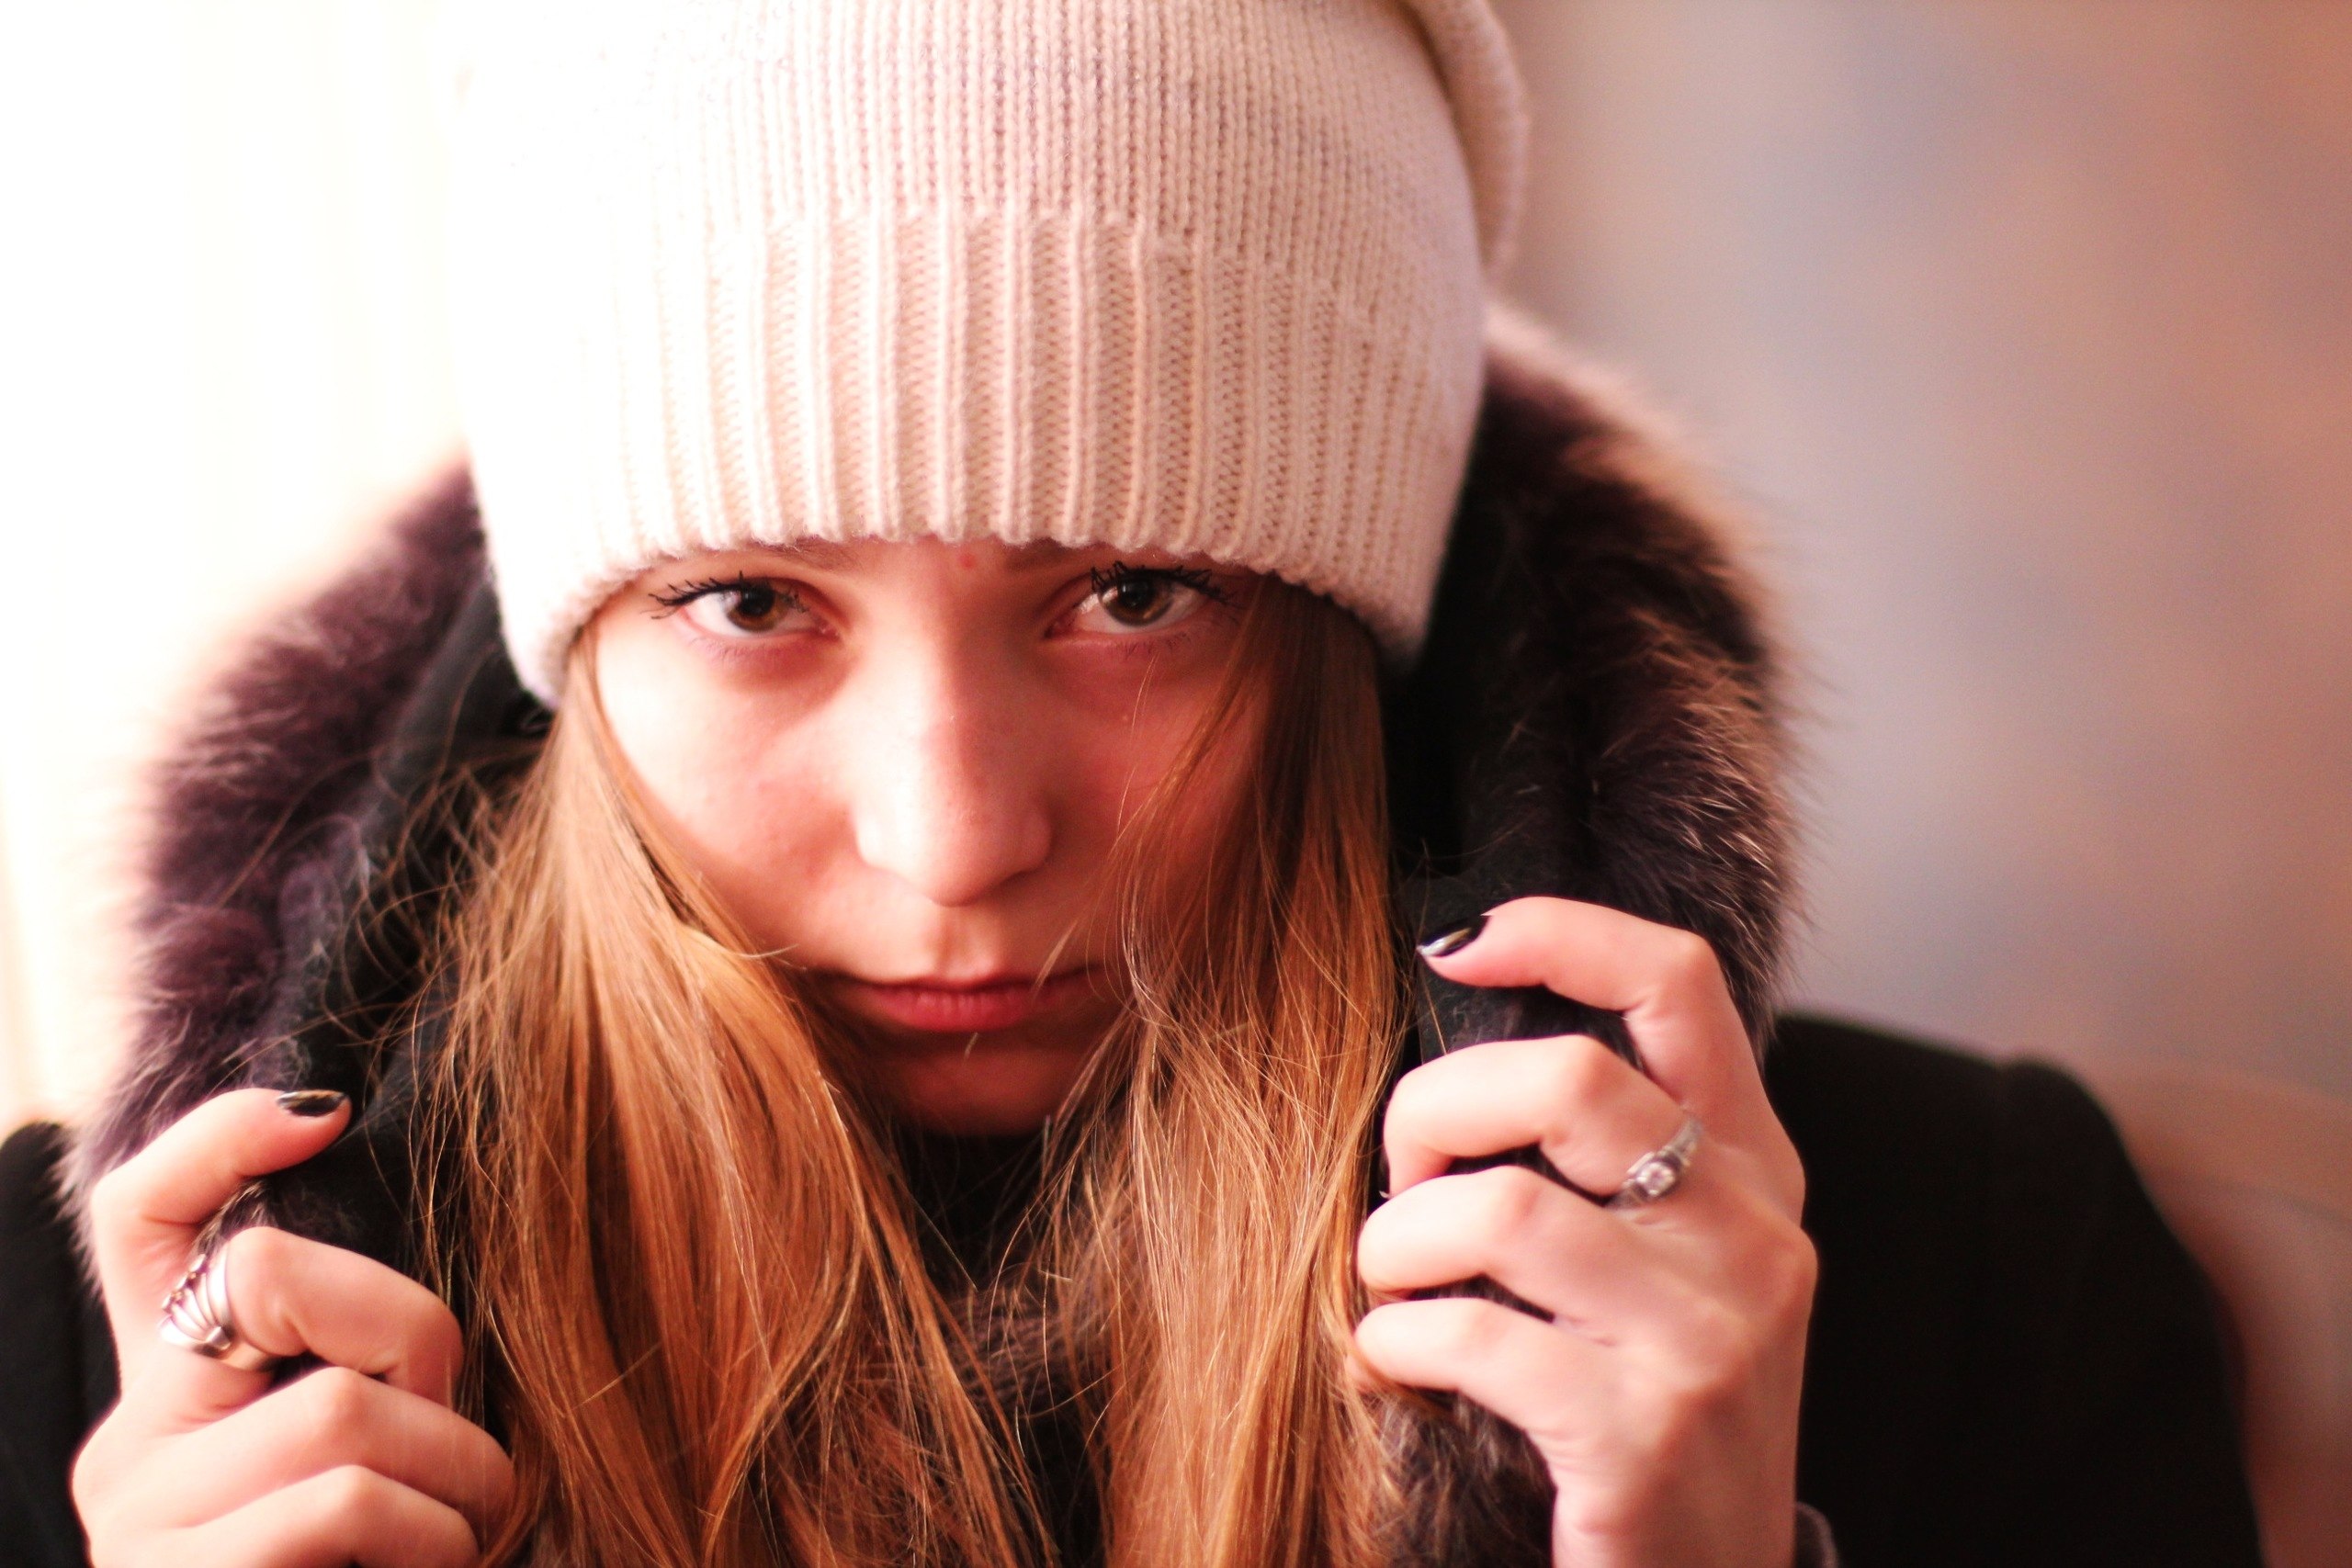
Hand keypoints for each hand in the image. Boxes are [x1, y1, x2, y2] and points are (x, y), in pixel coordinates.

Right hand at [73, 1090, 512, 1567]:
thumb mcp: (383, 1456)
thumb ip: (369, 1372)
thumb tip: (425, 1292)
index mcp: (176, 1393)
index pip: (142, 1217)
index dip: (216, 1140)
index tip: (322, 1113)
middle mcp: (129, 1446)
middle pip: (275, 1278)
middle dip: (416, 1337)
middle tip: (456, 1440)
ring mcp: (139, 1526)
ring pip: (339, 1408)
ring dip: (457, 1471)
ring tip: (461, 1537)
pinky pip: (342, 1502)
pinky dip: (429, 1537)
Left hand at [1354, 898, 1814, 1567]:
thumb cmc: (1649, 1401)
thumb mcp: (1667, 1262)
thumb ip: (1607, 1159)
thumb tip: (1463, 1044)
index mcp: (1755, 1169)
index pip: (1682, 984)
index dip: (1563, 932)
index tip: (1457, 944)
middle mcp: (1752, 1237)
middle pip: (1568, 1078)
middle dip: (1436, 1109)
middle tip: (1404, 1179)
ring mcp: (1711, 1337)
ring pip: (1502, 1209)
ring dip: (1398, 1242)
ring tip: (1391, 1281)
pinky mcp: (1645, 1434)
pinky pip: (1472, 1336)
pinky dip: (1396, 1338)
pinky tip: (1395, 1358)